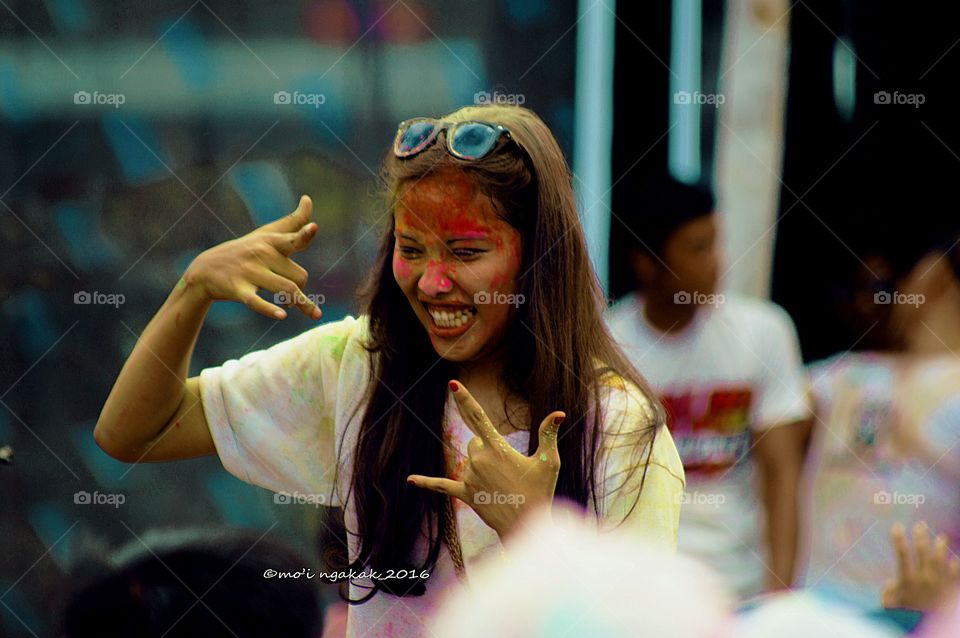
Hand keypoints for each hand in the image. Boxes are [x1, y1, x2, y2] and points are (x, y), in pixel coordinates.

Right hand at [182, 195, 321, 319]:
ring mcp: (249, 272)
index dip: (303, 234)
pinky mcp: (238, 289)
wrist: (206, 269)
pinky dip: (269, 309)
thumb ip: (293, 221)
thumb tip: (308, 199)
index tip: (313, 228)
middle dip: (301, 289)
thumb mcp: (267, 234)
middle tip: (292, 295)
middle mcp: (262, 254)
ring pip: (287, 289)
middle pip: (299, 276)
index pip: (292, 238)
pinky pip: (257, 301)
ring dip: (300, 303)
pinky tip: (282, 316)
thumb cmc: (246, 251)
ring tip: (308, 312)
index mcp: (271, 242)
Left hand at [406, 380, 564, 538]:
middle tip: (509, 470)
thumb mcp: (549, 462)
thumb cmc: (541, 492)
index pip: (479, 417)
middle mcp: (479, 461)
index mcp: (498, 449)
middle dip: (488, 449)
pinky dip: (426, 482)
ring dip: (481, 467)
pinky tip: (410, 480)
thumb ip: (548, 434)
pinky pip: (442, 486)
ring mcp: (470, 478)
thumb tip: (559, 413)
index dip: (465, 399)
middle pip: (475, 442)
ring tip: (503, 485)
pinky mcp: (465, 494)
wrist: (528, 526)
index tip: (452, 384)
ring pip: (469, 461)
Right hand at [882, 521, 959, 610]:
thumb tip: (891, 583)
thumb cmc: (907, 619)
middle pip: (923, 552)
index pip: (902, 554)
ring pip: (942, 560)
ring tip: (942, 537)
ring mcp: (941, 585)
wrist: (931, 633)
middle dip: (921, 536)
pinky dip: (957, 566)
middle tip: (921, 525)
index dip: (898, 539)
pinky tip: (957, 560)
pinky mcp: (952, 592)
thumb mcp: (890, 607)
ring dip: (941, 547)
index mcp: (907, 581)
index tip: (897, 526)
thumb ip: (889, 593)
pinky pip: (957, 575)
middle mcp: (925, 580)